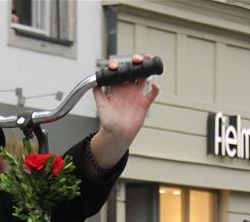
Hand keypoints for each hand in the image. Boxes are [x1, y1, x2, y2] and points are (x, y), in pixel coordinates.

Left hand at [90, 53, 159, 169]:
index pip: (120, 72)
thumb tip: (94, 82)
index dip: (119, 66)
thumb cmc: (108, 122)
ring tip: (148, 62)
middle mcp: (127, 89)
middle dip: (136, 62)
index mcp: (117, 87)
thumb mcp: (100, 106)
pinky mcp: (144, 103)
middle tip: (137, 59)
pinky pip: (151, 94)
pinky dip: (155, 89)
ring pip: (144, 77)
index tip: (117, 66)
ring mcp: (136, 95)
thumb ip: (98, 93)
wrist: (117, 135)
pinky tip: (154, 85)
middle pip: (134, 70)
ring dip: (147, 69)